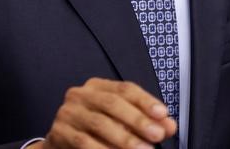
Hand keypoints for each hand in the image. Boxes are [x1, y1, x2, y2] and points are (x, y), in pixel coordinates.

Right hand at [36, 77, 176, 148]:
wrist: (60, 144)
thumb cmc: (94, 130)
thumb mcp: (121, 122)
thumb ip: (146, 122)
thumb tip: (169, 126)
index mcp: (97, 86)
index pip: (125, 88)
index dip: (145, 100)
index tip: (163, 114)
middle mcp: (81, 94)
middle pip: (112, 103)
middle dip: (137, 119)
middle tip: (157, 135)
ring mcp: (68, 112)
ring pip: (100, 123)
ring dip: (124, 138)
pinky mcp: (59, 132)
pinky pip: (84, 142)